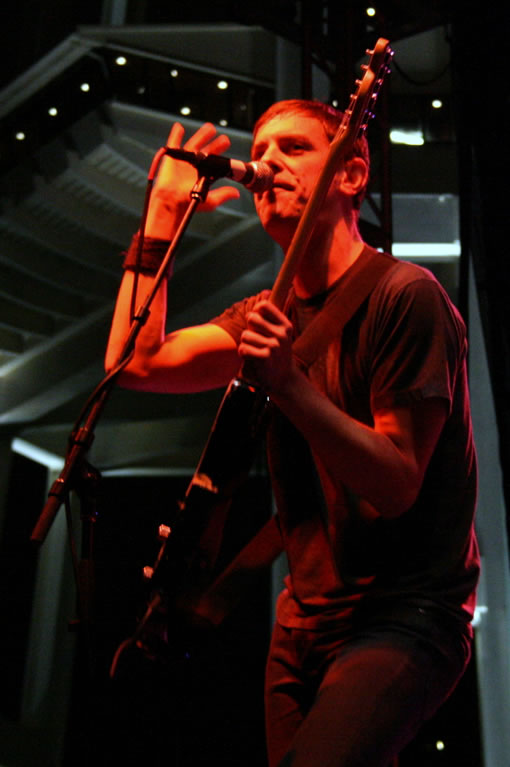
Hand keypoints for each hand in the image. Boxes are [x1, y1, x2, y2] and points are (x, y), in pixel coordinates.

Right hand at [146, 122, 240, 238]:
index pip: (213, 159)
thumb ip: (223, 195)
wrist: (171, 201)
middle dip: (214, 142)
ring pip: (193, 143)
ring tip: (210, 127)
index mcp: (202, 173)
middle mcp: (193, 165)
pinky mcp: (171, 157)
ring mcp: (183, 160)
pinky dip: (176, 134)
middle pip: (205, 149)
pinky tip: (179, 127)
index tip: (227, 142)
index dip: (220, 150)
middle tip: (223, 137)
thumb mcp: (210, 200)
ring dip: (201, 135)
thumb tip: (237, 193)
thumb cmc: (188, 202)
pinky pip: (173, 142)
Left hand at [238, 299, 294, 392]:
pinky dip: (243, 353)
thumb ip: (270, 319)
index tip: (258, 324)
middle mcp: (281, 334)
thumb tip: (260, 300)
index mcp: (285, 325)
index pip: (263, 305)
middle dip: (249, 329)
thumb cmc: (277, 353)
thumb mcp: (280, 334)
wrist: (283, 379)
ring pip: (245, 335)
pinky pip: (243, 348)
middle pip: (252, 318)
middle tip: (257, 340)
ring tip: (256, 351)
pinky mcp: (265, 358)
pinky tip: (252, 358)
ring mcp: (274, 346)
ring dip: (246, 344)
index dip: (255, 313)